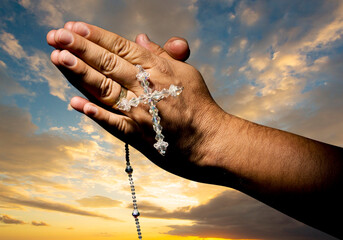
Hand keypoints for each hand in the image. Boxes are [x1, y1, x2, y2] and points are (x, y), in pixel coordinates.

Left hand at [47, 22, 227, 182]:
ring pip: (105, 89)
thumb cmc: (200, 105)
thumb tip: (139, 38)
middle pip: (108, 64)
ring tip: (57, 57)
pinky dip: (96, 114)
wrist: (211, 141)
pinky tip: (76, 104)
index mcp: (158, 70)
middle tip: (55, 35)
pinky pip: (114, 124)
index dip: (96, 36)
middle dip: (79, 48)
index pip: (121, 48)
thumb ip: (161, 55)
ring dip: (80, 74)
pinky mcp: (138, 137)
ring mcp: (141, 113)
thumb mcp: (186, 72)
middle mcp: (146, 88)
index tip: (73, 26)